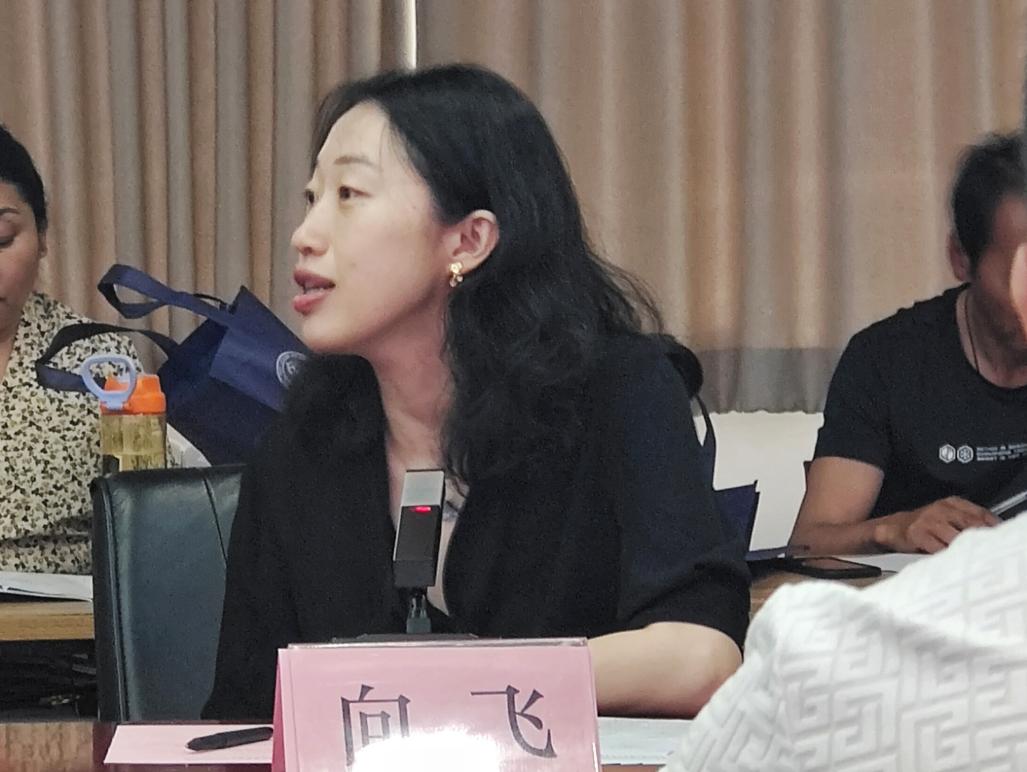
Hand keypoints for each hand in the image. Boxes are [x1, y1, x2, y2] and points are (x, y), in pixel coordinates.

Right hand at [874, 496, 999, 552]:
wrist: (893, 528)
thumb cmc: (925, 525)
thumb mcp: (947, 516)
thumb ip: (968, 521)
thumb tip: (992, 532)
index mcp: (952, 503)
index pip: (979, 513)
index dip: (991, 526)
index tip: (997, 538)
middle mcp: (941, 509)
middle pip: (970, 524)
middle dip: (980, 538)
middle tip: (986, 550)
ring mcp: (929, 521)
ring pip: (956, 537)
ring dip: (965, 549)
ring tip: (970, 558)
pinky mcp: (919, 534)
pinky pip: (939, 548)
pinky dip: (948, 556)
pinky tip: (952, 561)